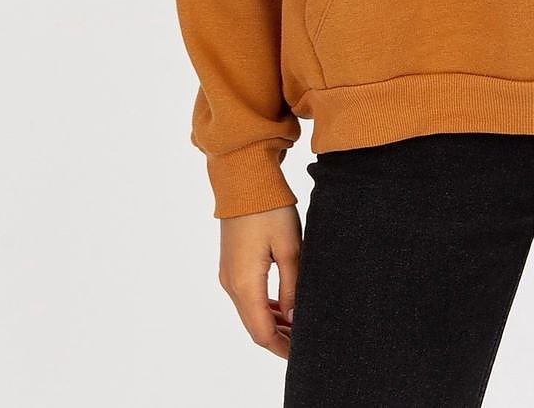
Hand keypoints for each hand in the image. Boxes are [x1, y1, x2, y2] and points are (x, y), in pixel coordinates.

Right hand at [218, 204, 301, 358]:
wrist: (243, 177)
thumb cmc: (269, 209)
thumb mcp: (290, 249)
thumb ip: (292, 288)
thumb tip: (294, 318)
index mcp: (245, 285)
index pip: (263, 333)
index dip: (282, 348)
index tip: (303, 354)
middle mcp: (231, 284)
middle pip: (254, 326)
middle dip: (279, 338)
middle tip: (305, 342)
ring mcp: (228, 273)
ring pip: (249, 312)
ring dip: (272, 323)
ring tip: (298, 326)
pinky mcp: (231, 263)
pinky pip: (246, 296)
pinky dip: (264, 307)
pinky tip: (282, 306)